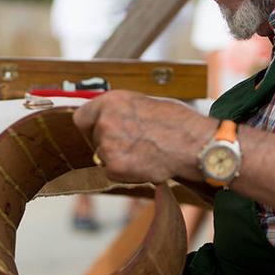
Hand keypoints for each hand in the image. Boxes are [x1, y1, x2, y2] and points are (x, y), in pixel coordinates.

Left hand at [73, 90, 215, 183]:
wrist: (193, 144)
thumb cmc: (178, 122)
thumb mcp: (144, 103)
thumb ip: (121, 111)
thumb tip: (108, 118)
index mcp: (112, 101)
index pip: (81, 117)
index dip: (91, 126)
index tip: (98, 131)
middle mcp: (105, 121)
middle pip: (93, 138)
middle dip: (108, 143)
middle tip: (133, 144)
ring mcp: (108, 145)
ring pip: (103, 156)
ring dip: (118, 158)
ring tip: (144, 152)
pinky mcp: (115, 167)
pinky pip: (111, 172)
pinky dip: (125, 172)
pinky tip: (144, 163)